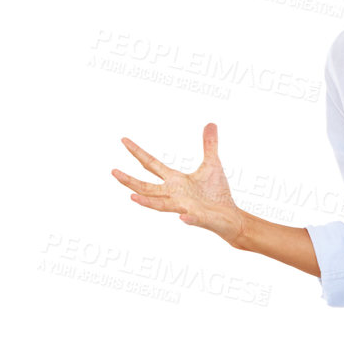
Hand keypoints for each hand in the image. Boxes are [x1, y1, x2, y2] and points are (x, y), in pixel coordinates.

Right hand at [111, 123, 246, 243]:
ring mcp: (184, 207)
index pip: (152, 164)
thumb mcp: (213, 164)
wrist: (230, 217)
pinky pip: (192, 218)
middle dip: (130, 181)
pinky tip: (183, 217)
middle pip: (147, 188)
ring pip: (161, 205)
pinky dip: (188, 218)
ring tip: (131, 197)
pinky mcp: (199, 218)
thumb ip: (209, 145)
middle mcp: (175, 195)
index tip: (124, 140)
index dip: (137, 152)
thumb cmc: (217, 194)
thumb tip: (211, 123)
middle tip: (113, 172)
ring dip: (147, 202)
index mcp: (175, 181)